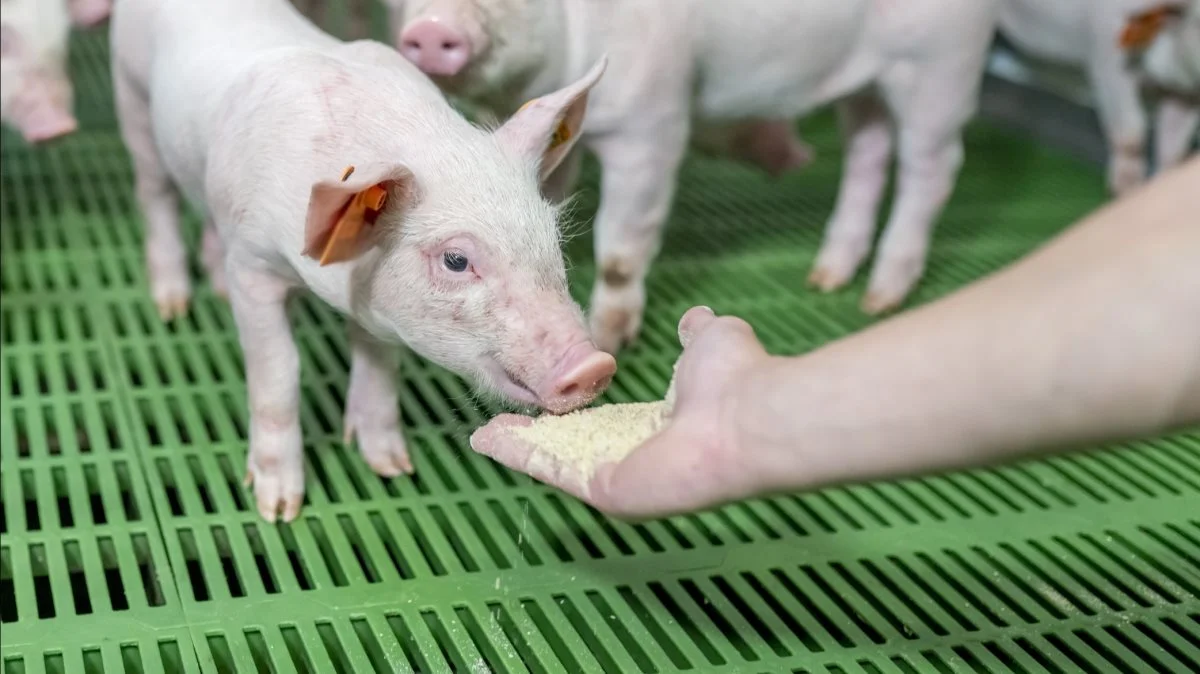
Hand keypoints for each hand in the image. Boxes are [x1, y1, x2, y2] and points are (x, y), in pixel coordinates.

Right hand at [471, 306, 771, 518]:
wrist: (750, 415)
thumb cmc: (738, 379)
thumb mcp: (710, 341)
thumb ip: (695, 333)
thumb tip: (695, 319)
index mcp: (660, 426)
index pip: (608, 423)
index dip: (576, 411)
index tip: (548, 396)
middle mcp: (639, 458)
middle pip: (575, 447)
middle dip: (537, 435)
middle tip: (501, 421)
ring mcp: (622, 478)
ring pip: (557, 461)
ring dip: (518, 447)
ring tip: (481, 434)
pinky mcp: (608, 491)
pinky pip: (554, 471)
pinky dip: (518, 455)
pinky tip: (487, 441)